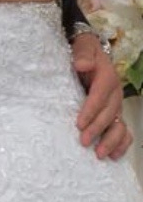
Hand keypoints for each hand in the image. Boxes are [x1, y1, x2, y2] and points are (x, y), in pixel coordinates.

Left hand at [71, 33, 132, 159]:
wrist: (90, 53)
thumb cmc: (83, 52)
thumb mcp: (82, 46)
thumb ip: (83, 54)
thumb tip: (82, 64)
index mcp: (107, 77)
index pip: (100, 95)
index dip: (91, 110)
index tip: (79, 124)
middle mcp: (114, 93)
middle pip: (109, 113)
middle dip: (97, 128)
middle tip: (83, 141)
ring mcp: (116, 105)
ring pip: (119, 124)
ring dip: (111, 140)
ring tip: (100, 154)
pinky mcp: (114, 113)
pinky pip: (123, 130)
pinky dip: (122, 143)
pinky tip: (114, 156)